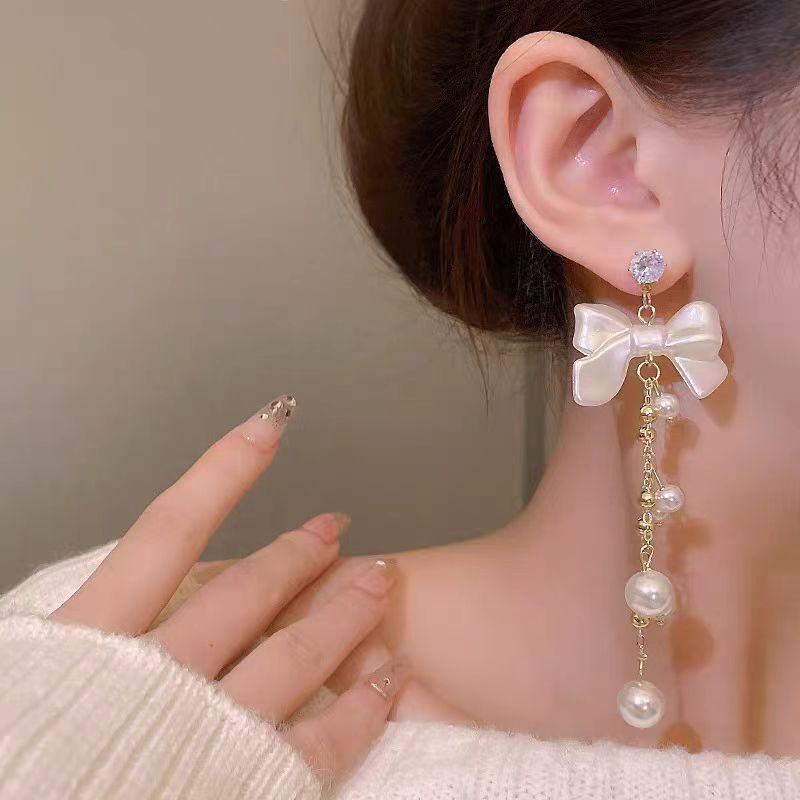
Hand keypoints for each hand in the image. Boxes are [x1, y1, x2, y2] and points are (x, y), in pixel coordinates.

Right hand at [51, 395, 404, 782]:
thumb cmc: (21, 762)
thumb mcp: (28, 684)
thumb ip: (76, 644)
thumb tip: (112, 603)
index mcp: (91, 645)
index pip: (168, 532)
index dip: (221, 473)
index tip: (268, 427)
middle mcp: (157, 679)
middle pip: (247, 591)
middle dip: (298, 553)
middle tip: (338, 525)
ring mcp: (210, 736)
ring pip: (293, 655)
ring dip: (343, 612)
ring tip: (381, 577)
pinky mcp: (252, 793)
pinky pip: (319, 745)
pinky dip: (360, 709)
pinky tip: (389, 677)